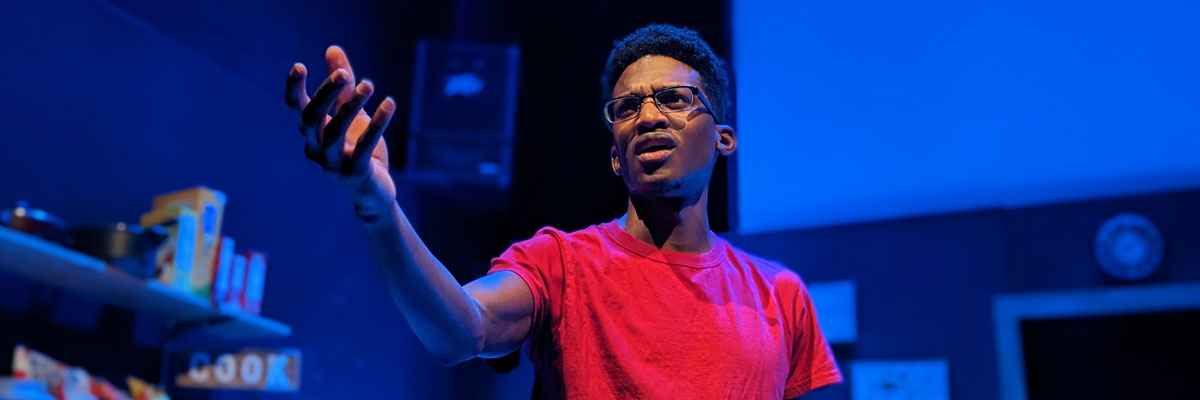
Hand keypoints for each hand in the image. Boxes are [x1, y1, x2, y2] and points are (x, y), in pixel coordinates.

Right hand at [285, 46, 397, 218]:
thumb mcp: (353, 113)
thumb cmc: (359, 149)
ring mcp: (334, 163)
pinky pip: (364, 147)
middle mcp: (316, 148)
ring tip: (370, 85)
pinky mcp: (356, 173)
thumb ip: (343, 85)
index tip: (300, 66)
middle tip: (345, 73)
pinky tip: (389, 104)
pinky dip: (377, 125)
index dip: (294, 88)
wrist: (374, 192)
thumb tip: (332, 49)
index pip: (296, 108)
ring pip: (335, 132)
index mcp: (312, 133)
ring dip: (351, 106)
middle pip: (312, 118)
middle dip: (326, 93)